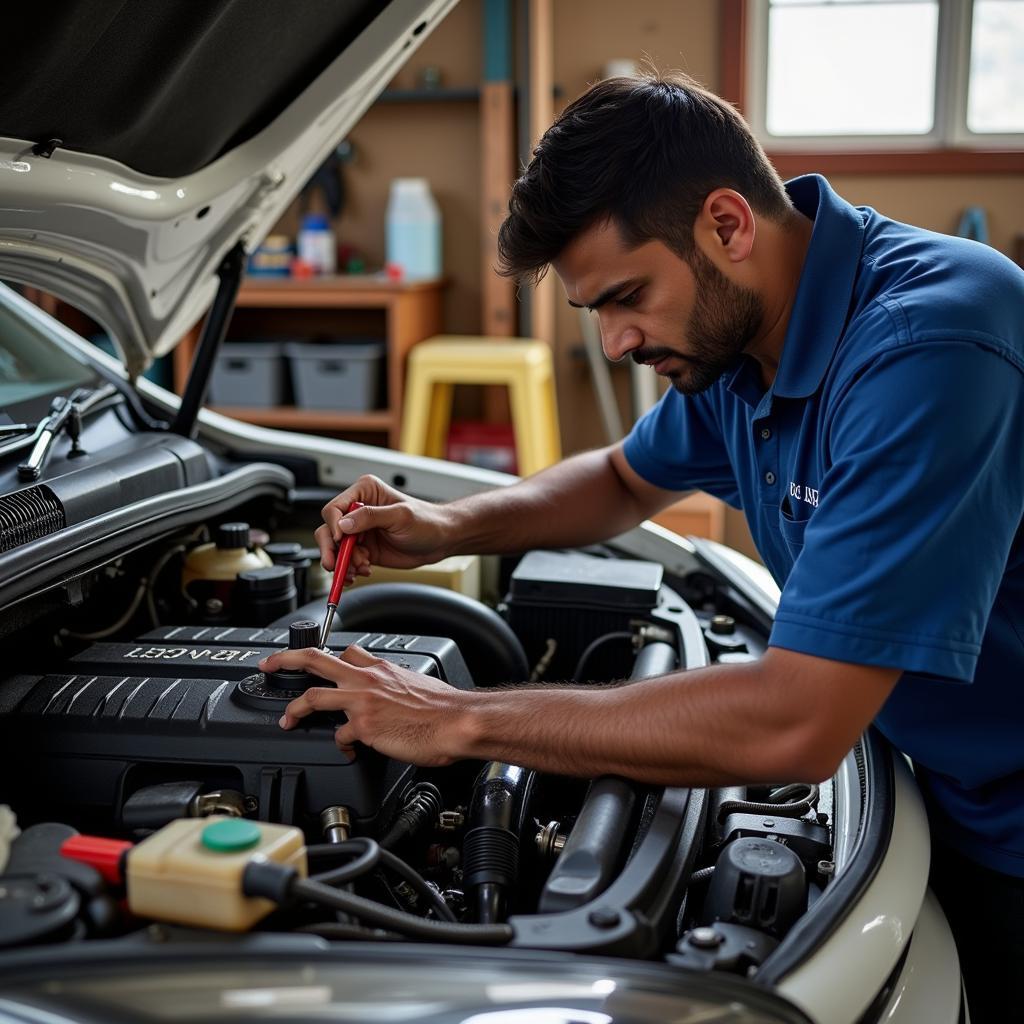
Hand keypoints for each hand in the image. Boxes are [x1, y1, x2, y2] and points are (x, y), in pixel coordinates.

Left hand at [260, 644, 471, 765]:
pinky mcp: (363, 726)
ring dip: (293, 708)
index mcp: (381, 668)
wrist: (457, 721)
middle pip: (314, 659)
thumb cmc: (445, 708)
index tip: (314, 662)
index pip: (347, 653)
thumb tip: (393, 698)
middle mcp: (367, 679)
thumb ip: (396, 686)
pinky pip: (337, 736)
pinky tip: (345, 753)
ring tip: (286, 719)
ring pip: (312, 695)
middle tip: (269, 664)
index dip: (327, 657)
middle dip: (285, 659)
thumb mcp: (418, 683)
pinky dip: (338, 746)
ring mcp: (362, 701)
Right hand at [315, 474, 450, 580]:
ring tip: (361, 568)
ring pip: (335, 548)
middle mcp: (358, 511)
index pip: (335, 508)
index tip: (341, 540)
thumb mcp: (400, 516)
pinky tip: (362, 571)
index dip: (334, 525)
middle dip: (332, 549)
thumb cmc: (427, 521)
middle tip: (336, 565)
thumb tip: (343, 523)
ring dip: (343, 562)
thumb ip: (370, 517)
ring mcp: (359, 532)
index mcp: (365, 492)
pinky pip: (345, 561)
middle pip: (329, 529)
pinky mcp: (363, 549)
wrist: (440, 541)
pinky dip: (349, 570)